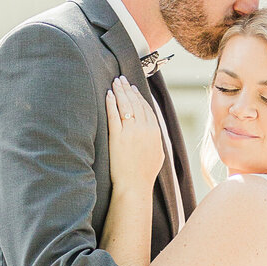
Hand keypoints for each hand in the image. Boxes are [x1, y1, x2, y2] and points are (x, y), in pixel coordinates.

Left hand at [106, 77, 165, 191]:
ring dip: (120, 91)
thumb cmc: (145, 174)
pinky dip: (111, 103)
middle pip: (135, 103)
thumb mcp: (158, 154)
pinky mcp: (117, 137)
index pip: (146, 108)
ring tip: (115, 82)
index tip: (132, 88)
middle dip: (127, 89)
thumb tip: (154, 133)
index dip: (138, 96)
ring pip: (125, 105)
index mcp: (155, 132)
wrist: (135, 186)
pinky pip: (114, 115)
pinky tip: (108, 95)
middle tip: (121, 79)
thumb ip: (156, 140)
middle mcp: (144, 129)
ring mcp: (131, 132)